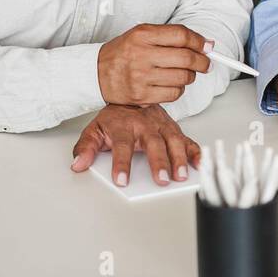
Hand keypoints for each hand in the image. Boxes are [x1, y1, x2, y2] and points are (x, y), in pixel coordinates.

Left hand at [70, 104, 200, 186]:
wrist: (130, 96)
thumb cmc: (114, 118)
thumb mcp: (94, 130)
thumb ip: (86, 148)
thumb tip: (78, 164)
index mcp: (123, 126)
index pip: (122, 146)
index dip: (122, 163)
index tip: (121, 180)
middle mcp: (144, 125)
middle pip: (153, 144)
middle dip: (159, 162)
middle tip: (161, 180)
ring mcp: (161, 126)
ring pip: (173, 141)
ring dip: (179, 158)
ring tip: (181, 175)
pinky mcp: (173, 129)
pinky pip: (187, 139)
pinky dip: (194, 151)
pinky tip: (199, 163)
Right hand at [97, 24, 211, 105]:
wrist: (95, 73)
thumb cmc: (123, 53)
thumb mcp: (142, 35)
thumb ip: (172, 36)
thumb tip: (206, 44)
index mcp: (142, 35)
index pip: (181, 35)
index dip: (200, 42)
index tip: (207, 47)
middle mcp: (141, 55)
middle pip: (187, 58)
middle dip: (202, 62)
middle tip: (205, 64)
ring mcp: (141, 77)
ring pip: (183, 78)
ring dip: (189, 77)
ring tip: (182, 73)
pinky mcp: (142, 96)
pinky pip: (174, 94)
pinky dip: (178, 90)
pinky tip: (170, 84)